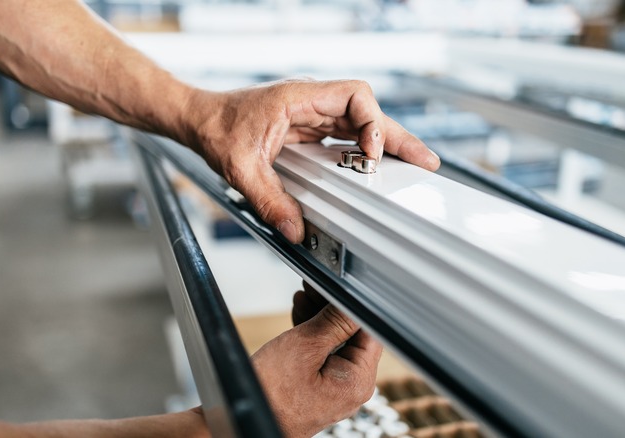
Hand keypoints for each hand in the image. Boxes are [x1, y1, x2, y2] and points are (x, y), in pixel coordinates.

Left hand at [180, 79, 440, 242]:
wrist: (199, 120)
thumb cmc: (216, 128)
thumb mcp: (239, 167)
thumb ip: (269, 199)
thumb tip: (296, 230)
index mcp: (299, 98)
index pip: (354, 96)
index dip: (371, 122)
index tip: (370, 152)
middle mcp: (311, 104)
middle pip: (367, 112)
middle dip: (395, 137)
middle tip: (425, 162)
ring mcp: (312, 116)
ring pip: (361, 125)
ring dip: (384, 145)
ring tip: (412, 166)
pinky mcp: (309, 130)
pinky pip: (345, 138)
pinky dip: (364, 152)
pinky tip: (375, 170)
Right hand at [251, 283, 381, 437]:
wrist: (244, 423)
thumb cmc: (271, 394)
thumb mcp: (304, 346)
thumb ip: (334, 321)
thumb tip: (352, 300)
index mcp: (357, 379)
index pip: (368, 330)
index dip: (351, 303)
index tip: (334, 287)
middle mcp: (352, 386)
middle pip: (352, 335)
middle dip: (332, 307)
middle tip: (313, 289)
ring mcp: (337, 388)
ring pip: (336, 342)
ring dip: (320, 317)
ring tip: (303, 297)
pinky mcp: (321, 387)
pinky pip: (323, 355)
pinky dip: (313, 335)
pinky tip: (300, 315)